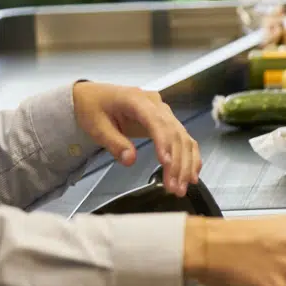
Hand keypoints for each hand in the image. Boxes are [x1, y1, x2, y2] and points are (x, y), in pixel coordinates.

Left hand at [73, 81, 199, 196]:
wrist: (94, 98)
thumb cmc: (93, 108)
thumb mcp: (95, 126)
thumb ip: (114, 142)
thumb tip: (130, 160)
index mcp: (137, 100)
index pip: (157, 121)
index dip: (164, 142)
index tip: (166, 163)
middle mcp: (156, 105)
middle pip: (175, 134)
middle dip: (177, 162)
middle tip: (174, 186)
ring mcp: (165, 114)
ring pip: (184, 139)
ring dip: (186, 164)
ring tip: (182, 186)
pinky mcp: (168, 123)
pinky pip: (185, 140)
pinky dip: (191, 158)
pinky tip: (192, 174)